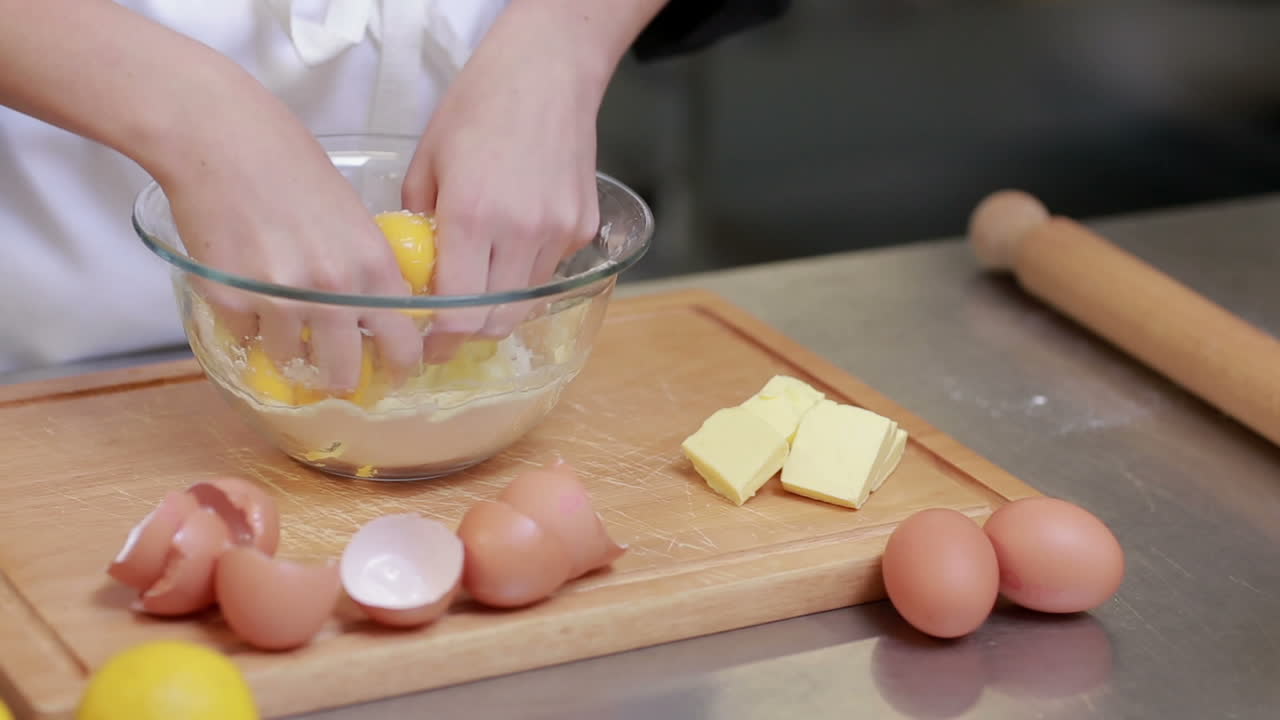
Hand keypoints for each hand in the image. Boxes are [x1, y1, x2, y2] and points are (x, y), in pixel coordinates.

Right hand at [161, 79, 420, 392]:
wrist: (220, 139)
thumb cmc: (289, 162)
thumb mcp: (352, 216)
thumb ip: (366, 267)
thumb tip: (375, 312)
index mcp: (373, 267)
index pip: (402, 345)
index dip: (397, 368)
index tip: (390, 376)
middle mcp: (332, 291)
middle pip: (344, 374)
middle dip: (339, 379)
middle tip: (333, 374)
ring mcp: (279, 300)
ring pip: (288, 358)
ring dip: (286, 348)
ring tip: (280, 318)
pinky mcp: (230, 300)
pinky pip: (245, 335)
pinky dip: (247, 323)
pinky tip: (246, 288)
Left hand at [401, 12, 603, 361]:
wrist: (547, 72)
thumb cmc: (477, 107)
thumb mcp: (427, 163)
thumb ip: (419, 226)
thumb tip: (416, 275)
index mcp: (472, 216)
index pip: (458, 313)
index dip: (439, 341)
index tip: (426, 346)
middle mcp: (520, 232)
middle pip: (497, 322)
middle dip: (469, 335)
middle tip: (448, 330)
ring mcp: (559, 232)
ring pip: (525, 301)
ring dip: (499, 302)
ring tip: (480, 274)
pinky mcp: (582, 228)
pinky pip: (549, 270)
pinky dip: (526, 271)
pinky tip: (514, 237)